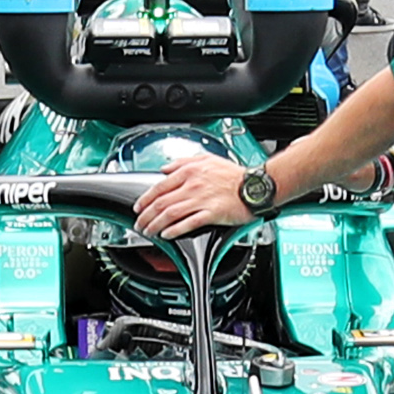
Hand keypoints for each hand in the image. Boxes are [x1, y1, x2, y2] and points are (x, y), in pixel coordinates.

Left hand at [134, 148, 257, 237]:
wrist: (255, 186)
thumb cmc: (234, 175)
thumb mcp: (207, 159)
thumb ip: (183, 162)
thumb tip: (165, 168)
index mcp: (190, 172)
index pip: (159, 186)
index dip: (145, 199)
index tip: (139, 207)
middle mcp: (193, 185)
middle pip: (161, 202)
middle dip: (146, 215)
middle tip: (139, 223)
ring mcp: (202, 200)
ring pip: (170, 214)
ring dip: (155, 224)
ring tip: (149, 231)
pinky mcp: (211, 213)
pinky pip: (188, 223)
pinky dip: (175, 230)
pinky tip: (167, 235)